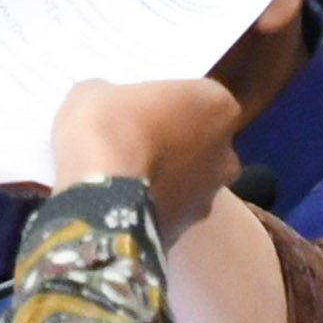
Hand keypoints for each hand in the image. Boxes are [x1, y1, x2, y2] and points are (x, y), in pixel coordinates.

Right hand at [48, 76, 244, 232]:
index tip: (142, 107)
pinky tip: (125, 203)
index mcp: (216, 105)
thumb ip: (114, 95)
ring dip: (168, 177)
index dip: (169, 102)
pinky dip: (155, 205)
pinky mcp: (190, 228)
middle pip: (203, 140)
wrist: (97, 205)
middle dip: (176, 140)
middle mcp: (227, 151)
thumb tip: (110, 104)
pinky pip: (172, 209)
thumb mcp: (95, 93)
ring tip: (128, 177)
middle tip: (137, 141)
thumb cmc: (107, 131)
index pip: (199, 96)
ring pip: (191, 178)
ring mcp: (212, 195)